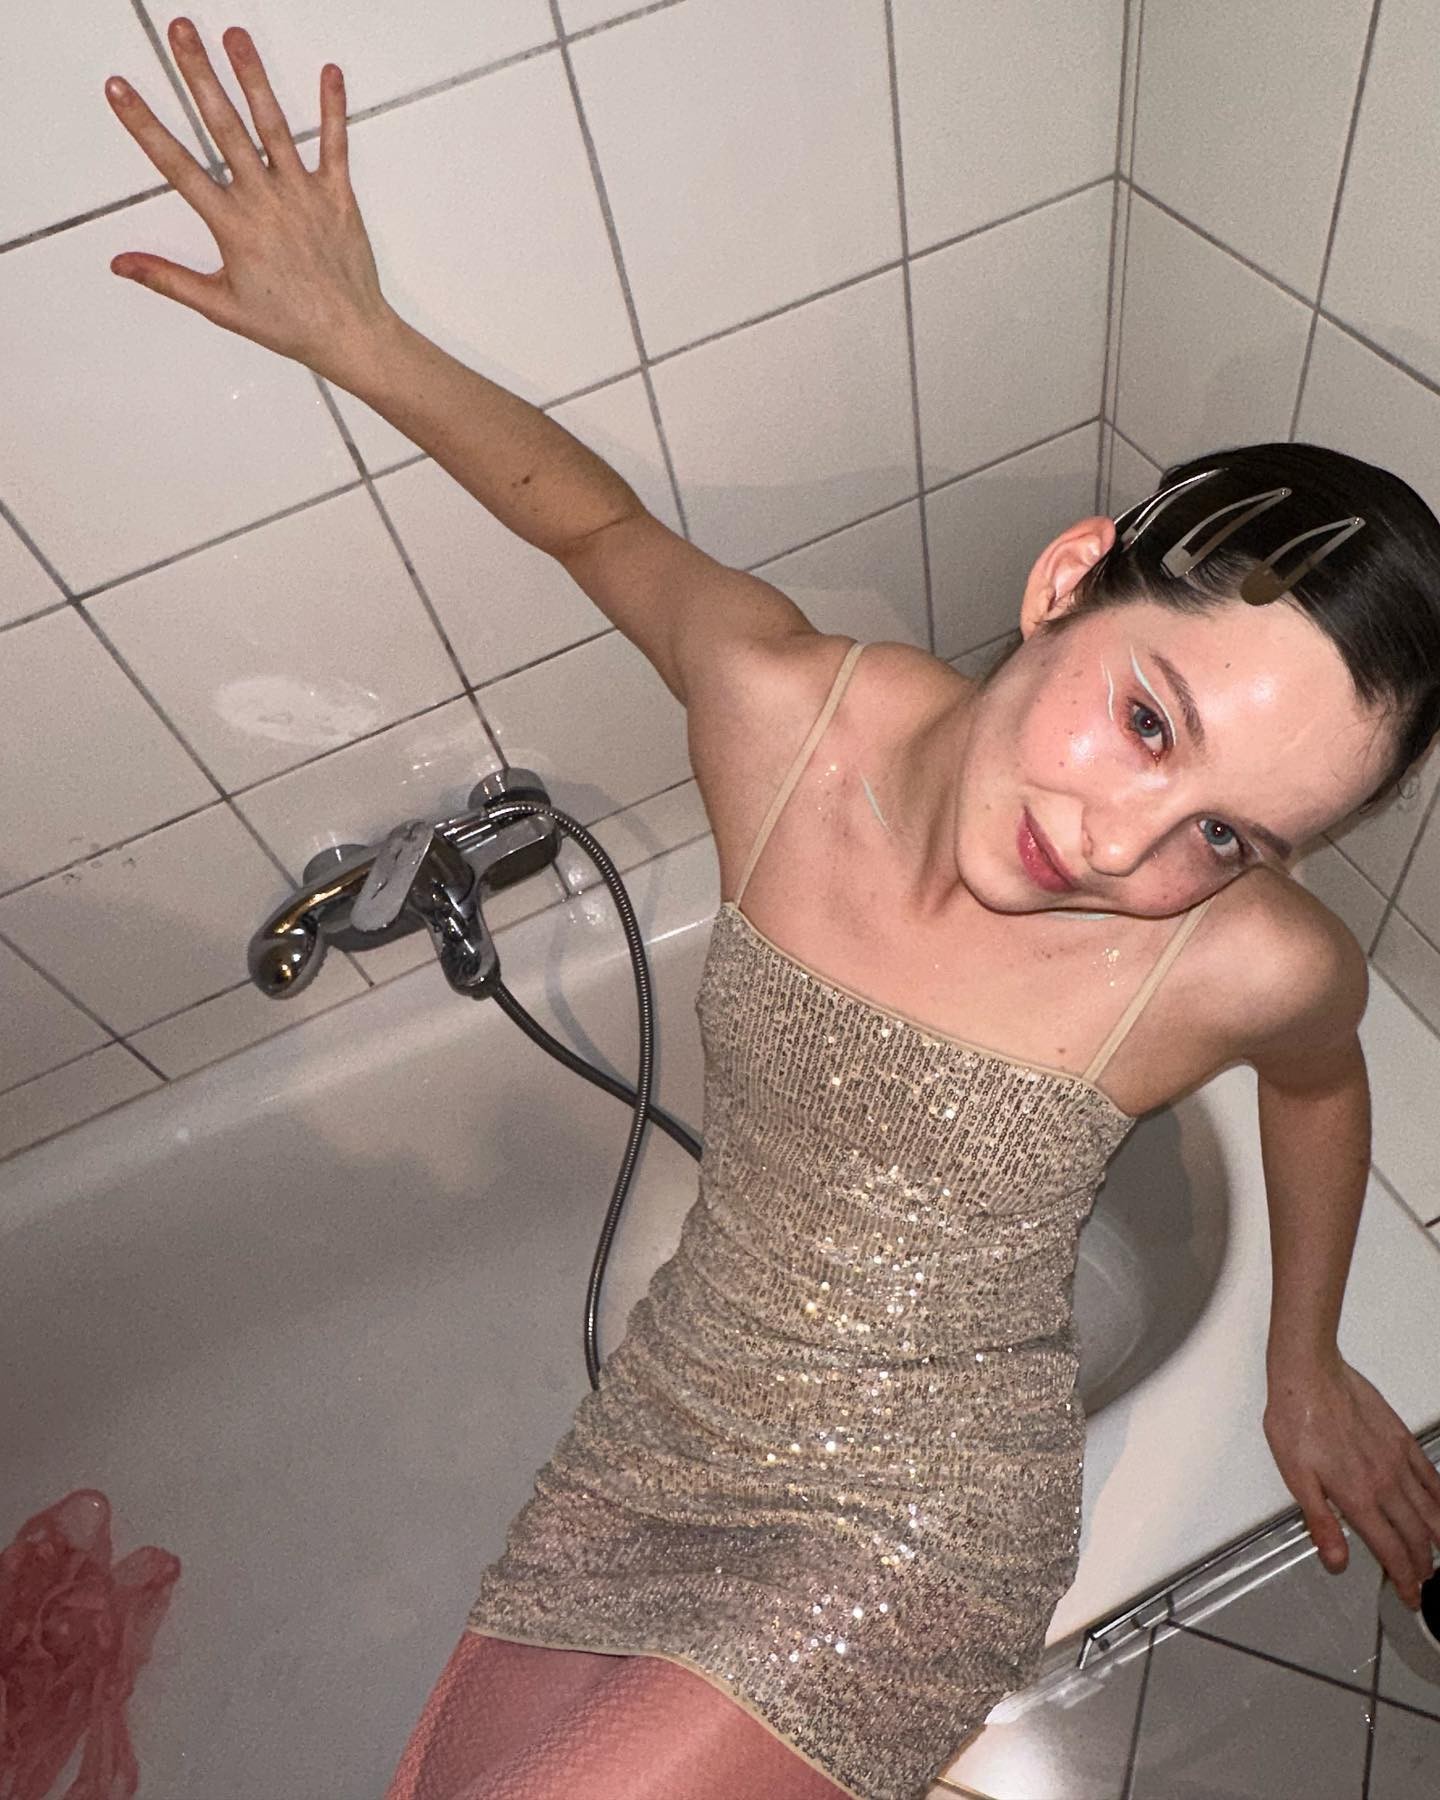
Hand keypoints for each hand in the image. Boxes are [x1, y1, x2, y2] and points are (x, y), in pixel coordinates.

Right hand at [104, 16, 393, 387]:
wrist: (349, 336)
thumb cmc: (288, 325)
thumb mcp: (220, 306)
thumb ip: (168, 279)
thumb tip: (121, 264)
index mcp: (232, 226)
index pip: (177, 165)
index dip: (145, 125)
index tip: (121, 88)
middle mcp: (264, 201)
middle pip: (223, 127)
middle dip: (199, 74)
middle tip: (181, 30)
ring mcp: (302, 194)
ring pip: (273, 125)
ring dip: (253, 77)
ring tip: (236, 35)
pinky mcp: (337, 195)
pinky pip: (334, 145)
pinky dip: (333, 109)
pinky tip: (331, 72)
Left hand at [1264, 1351, 1439, 1609]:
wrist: (1311, 1374)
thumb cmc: (1296, 1419)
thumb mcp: (1295, 1478)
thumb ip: (1320, 1522)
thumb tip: (1336, 1561)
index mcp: (1357, 1497)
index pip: (1391, 1551)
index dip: (1404, 1580)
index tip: (1410, 1595)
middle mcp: (1384, 1483)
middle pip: (1416, 1536)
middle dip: (1423, 1565)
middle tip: (1424, 1581)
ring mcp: (1398, 1461)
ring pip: (1430, 1511)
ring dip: (1436, 1539)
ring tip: (1435, 1556)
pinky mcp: (1403, 1439)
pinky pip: (1431, 1477)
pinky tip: (1439, 1507)